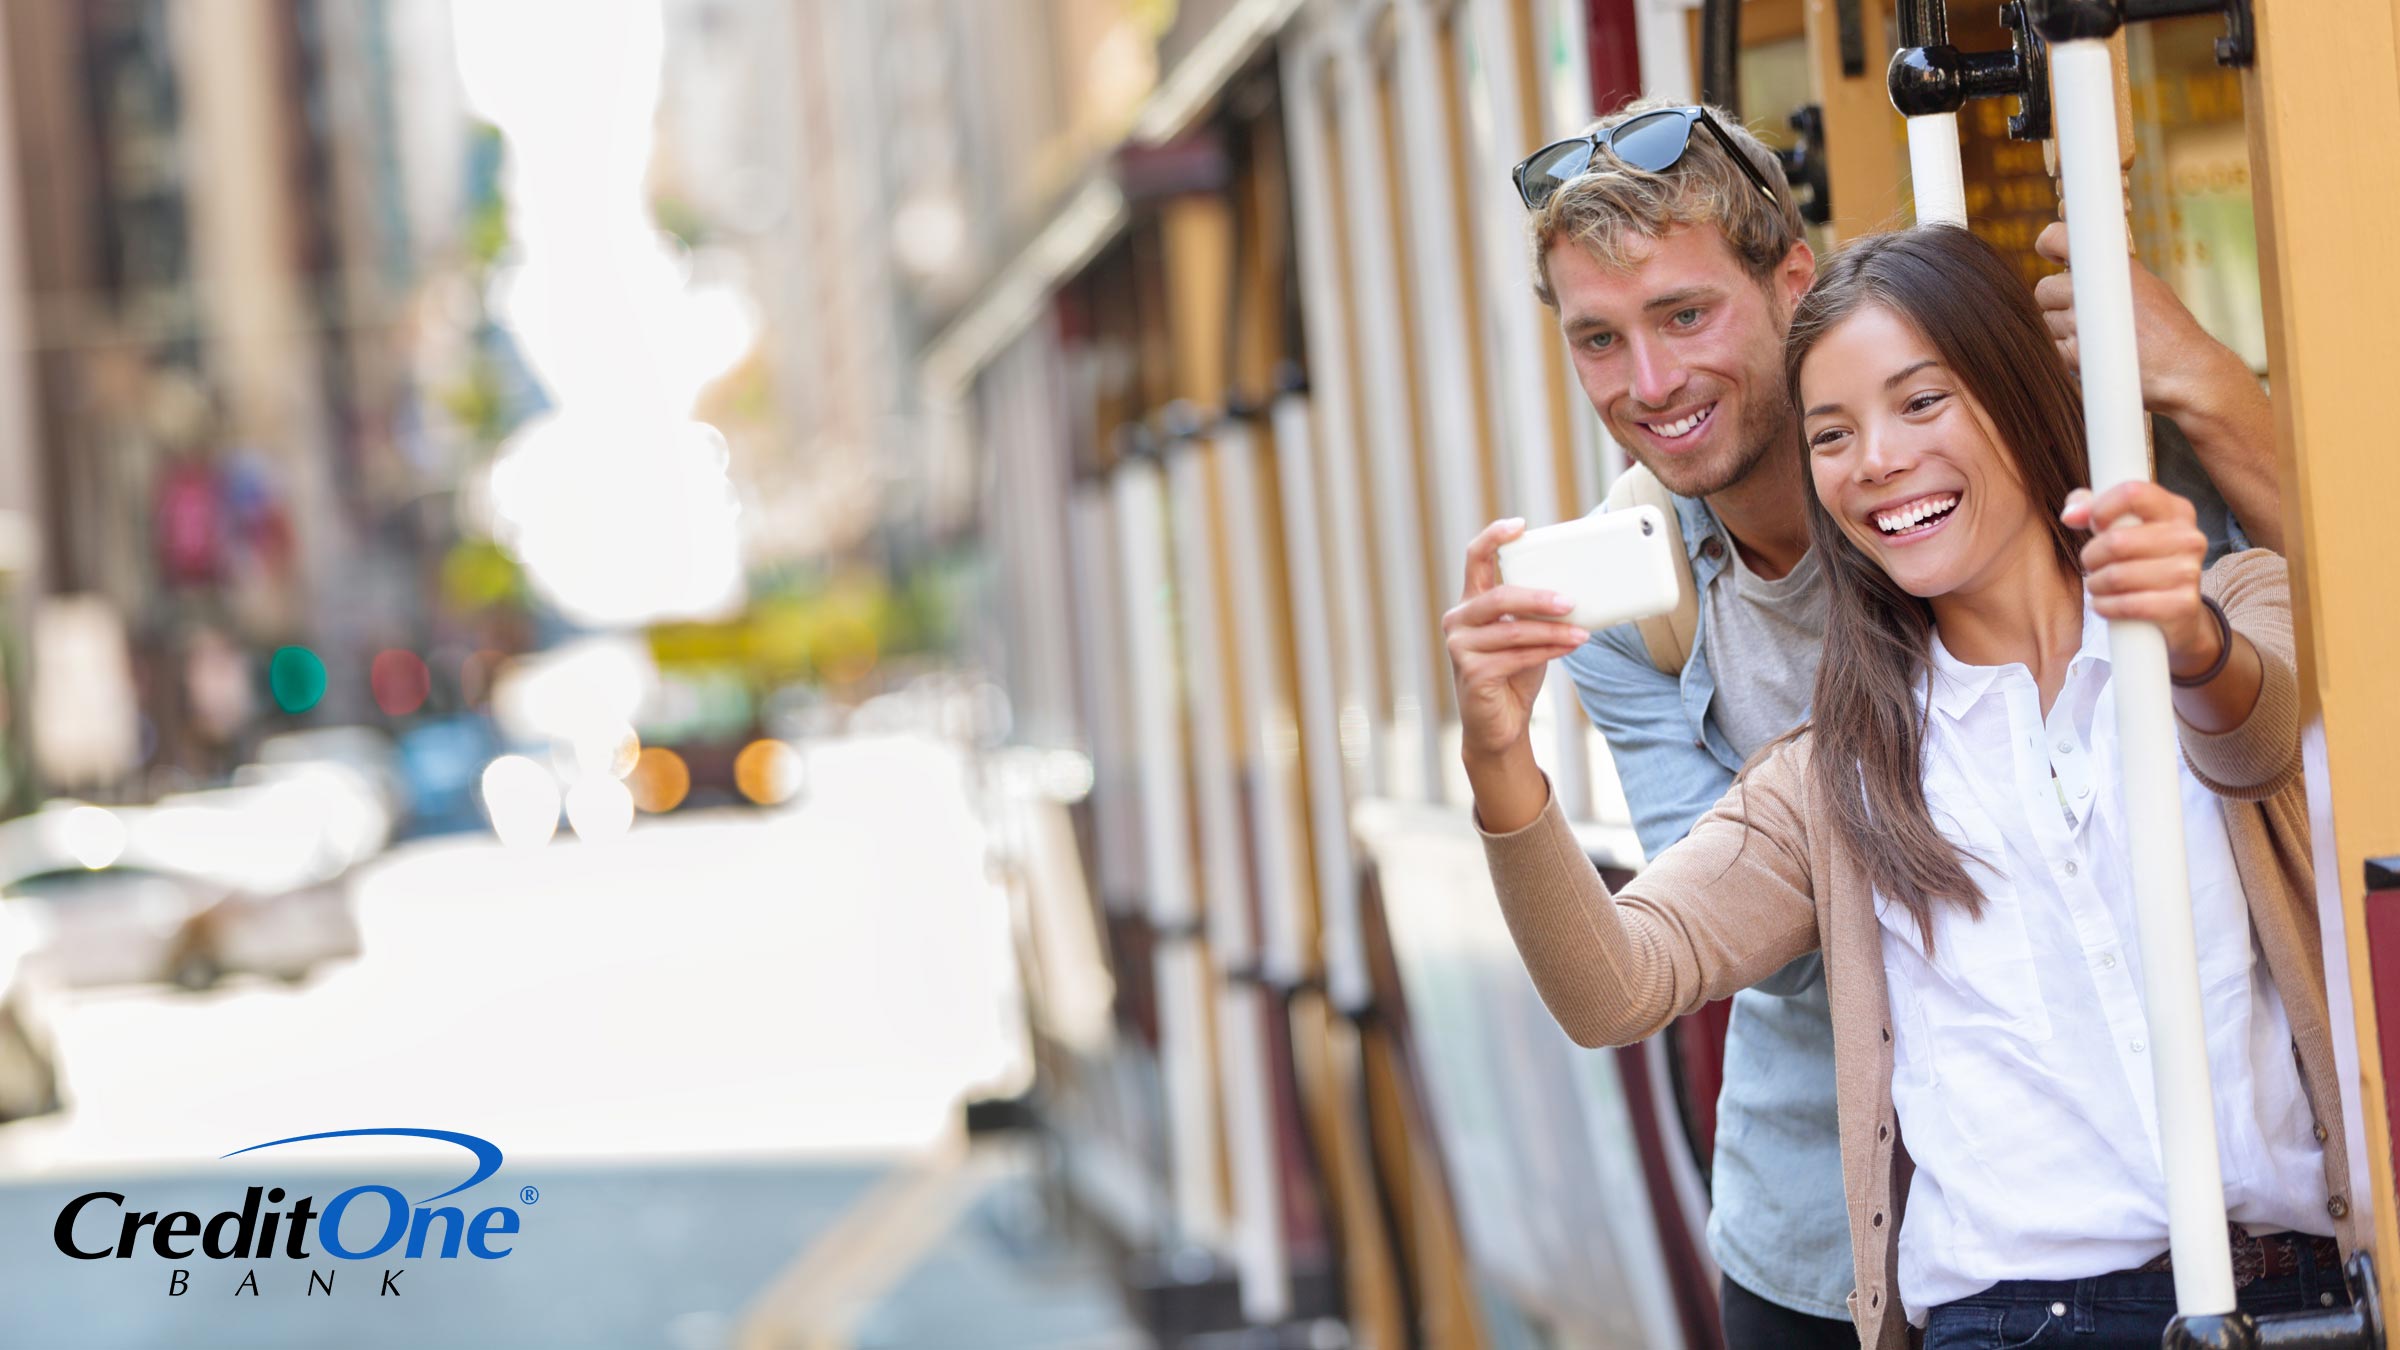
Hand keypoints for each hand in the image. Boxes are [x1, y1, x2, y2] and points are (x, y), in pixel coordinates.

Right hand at [1443, 518, 1589, 762]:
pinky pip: (1516, 656)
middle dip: (1538, 597)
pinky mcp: (1472, 673)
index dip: (1495, 537)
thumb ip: (1534, 613)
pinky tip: (1570, 646)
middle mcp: (1458, 620)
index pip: (1475, 559)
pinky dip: (1548, 650)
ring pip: (1512, 629)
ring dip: (1553, 630)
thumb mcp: (1525, 635)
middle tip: (1571, 601)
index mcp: (1470, 603)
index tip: (1521, 526)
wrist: (1498, 726)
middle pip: (1499, 596)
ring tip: (1583, 632)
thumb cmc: (1513, 674)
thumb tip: (1575, 592)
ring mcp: (1460, 647)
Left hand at [2033, 221, 2240, 421]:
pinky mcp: (2073, 354)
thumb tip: (2079, 270)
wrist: (2183, 371)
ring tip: (2101, 337)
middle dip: (2057, 302)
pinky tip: (2098, 355)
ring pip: (2046, 320)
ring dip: (2063, 330)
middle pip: (2044, 289)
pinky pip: (2053, 348)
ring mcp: (2079, 323)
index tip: (2050, 252)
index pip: (2059, 239)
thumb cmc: (2170, 332)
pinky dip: (2068, 353)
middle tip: (2086, 314)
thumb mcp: (2148, 287)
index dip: (2049, 244)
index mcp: (2112, 267)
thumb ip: (2111, 277)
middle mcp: (2092, 291)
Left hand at [2063, 482, 2219, 676]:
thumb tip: (2070, 514)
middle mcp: (2190, 537)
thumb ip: (2091, 507)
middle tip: (2090, 564)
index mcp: (2176, 510)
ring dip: (2095, 584)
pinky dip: (2105, 607)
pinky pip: (2128, 605)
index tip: (2095, 525)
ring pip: (2117, 576)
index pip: (2132, 493)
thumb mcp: (2121, 526)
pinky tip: (2103, 604)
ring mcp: (2190, 572)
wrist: (2176, 610)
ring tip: (2097, 585)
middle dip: (2090, 556)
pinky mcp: (2184, 605)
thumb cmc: (2141, 559)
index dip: (2101, 509)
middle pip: (2116, 541)